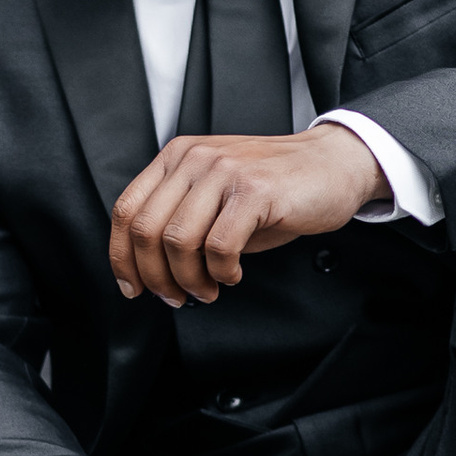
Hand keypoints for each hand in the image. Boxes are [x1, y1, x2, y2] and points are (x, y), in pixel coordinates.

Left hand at [109, 120, 379, 306]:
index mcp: (177, 157)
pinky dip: (222, 272)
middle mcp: (195, 159)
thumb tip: (151, 270)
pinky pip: (219, 246)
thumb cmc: (277, 188)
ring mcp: (224, 171)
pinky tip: (234, 274)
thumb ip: (182, 219)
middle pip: (146, 229)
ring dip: (189, 280)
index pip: (126, 210)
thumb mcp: (217, 196)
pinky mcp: (254, 191)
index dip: (122, 257)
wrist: (334, 164)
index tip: (133, 288)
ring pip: (179, 241)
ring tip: (208, 290)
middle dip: (155, 277)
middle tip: (175, 297)